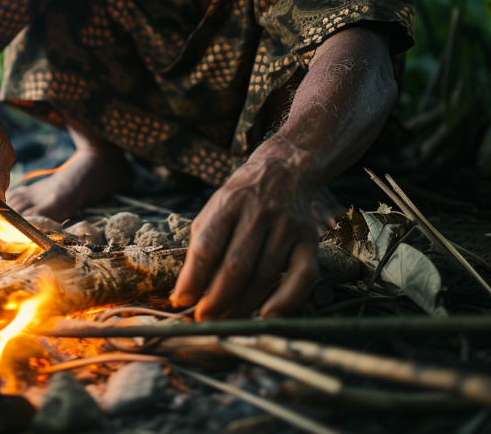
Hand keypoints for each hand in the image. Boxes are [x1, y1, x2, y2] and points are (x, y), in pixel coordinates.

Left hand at [170, 153, 319, 319]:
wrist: (284, 170)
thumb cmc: (242, 199)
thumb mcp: (214, 210)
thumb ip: (201, 246)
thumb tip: (185, 293)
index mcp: (229, 204)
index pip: (207, 248)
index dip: (192, 280)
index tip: (181, 301)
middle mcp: (260, 213)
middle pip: (236, 266)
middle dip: (216, 300)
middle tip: (204, 319)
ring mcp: (287, 226)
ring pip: (264, 276)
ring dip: (242, 306)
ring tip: (226, 320)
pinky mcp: (310, 239)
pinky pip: (302, 277)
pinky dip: (286, 300)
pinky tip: (267, 315)